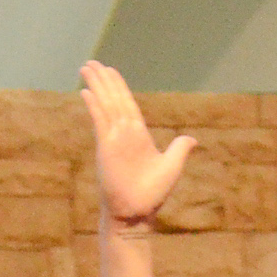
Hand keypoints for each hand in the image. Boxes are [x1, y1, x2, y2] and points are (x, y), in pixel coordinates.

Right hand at [80, 60, 194, 232]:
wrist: (137, 213)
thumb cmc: (152, 195)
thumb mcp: (172, 166)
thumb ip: (179, 149)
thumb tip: (191, 139)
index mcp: (138, 134)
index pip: (127, 103)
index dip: (118, 86)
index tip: (109, 71)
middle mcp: (124, 133)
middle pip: (113, 98)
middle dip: (103, 80)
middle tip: (91, 63)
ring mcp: (113, 139)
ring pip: (105, 104)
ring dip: (96, 85)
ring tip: (85, 68)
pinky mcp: (106, 147)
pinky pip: (99, 121)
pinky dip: (94, 106)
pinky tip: (86, 91)